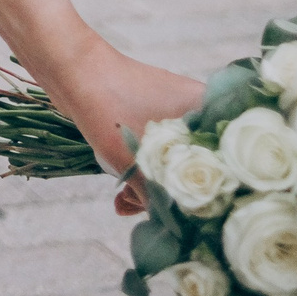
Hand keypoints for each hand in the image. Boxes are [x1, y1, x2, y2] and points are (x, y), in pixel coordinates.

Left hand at [37, 34, 203, 213]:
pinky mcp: (146, 118)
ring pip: (172, 163)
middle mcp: (198, 111)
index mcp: (209, 111)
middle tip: (152, 212)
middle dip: (175, 196)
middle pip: (199, 167)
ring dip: (152, 189)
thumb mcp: (135, 160)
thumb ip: (159, 196)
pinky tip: (122, 198)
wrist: (66, 66)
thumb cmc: (108, 105)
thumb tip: (175, 229)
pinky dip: (140, 175)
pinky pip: (153, 155)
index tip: (200, 216)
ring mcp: (171, 113)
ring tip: (127, 205)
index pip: (230, 161)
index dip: (217, 194)